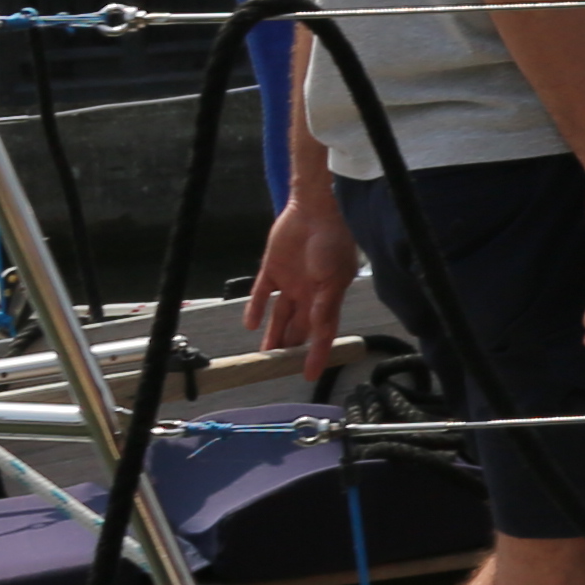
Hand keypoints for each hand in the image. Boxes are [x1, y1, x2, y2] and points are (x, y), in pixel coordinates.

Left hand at [244, 185, 359, 383]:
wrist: (314, 209)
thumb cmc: (331, 243)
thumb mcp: (334, 278)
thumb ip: (325, 306)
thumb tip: (320, 333)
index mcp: (327, 297)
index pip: (322, 333)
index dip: (317, 355)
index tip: (310, 375)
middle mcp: (308, 294)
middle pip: (299, 327)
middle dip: (291, 347)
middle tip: (279, 368)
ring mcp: (290, 282)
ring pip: (279, 315)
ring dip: (273, 334)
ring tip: (264, 355)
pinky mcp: (272, 269)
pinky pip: (262, 293)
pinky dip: (255, 308)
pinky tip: (250, 324)